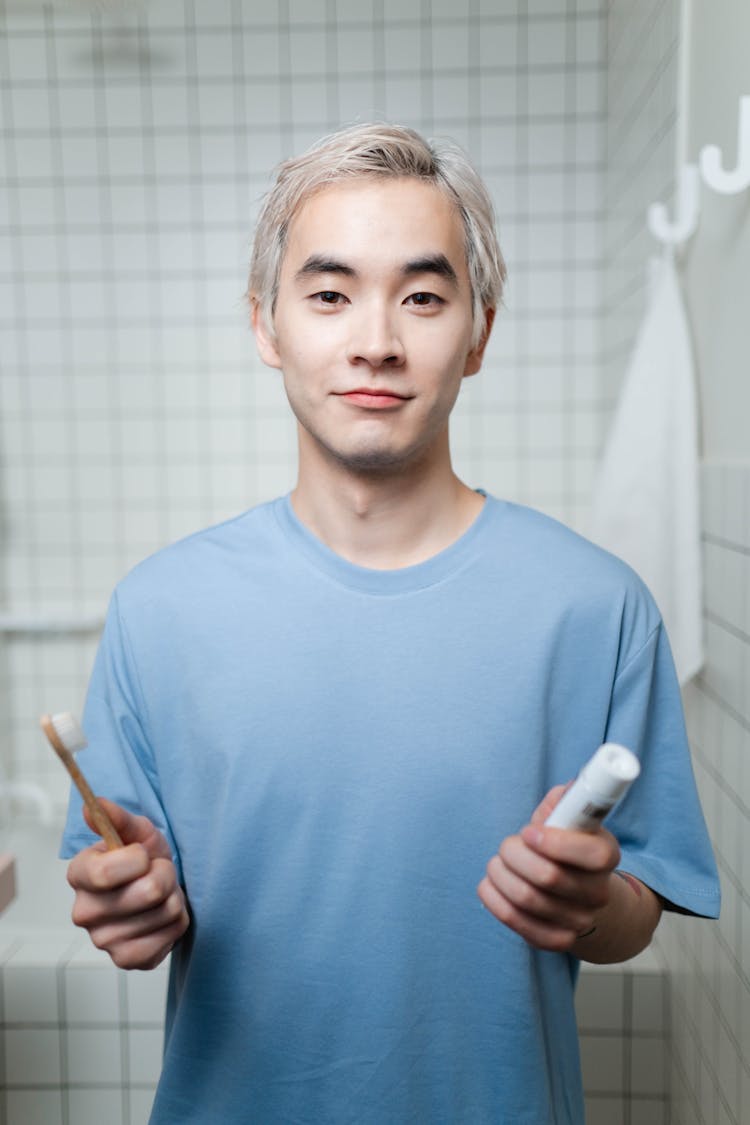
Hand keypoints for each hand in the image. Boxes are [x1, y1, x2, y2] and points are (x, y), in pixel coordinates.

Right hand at [67, 798, 189, 969]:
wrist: (161, 888)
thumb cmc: (145, 859)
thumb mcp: (137, 831)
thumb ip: (117, 817)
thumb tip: (93, 804)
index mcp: (79, 874)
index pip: (103, 873)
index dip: (136, 860)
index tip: (144, 854)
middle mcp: (83, 911)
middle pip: (145, 893)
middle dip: (165, 876)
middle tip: (159, 873)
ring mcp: (103, 940)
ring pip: (162, 913)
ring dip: (173, 899)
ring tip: (162, 895)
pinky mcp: (126, 960)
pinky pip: (165, 940)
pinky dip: (175, 925)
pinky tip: (163, 918)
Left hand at [477, 785, 620, 951]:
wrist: (575, 889)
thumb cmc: (564, 844)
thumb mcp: (568, 816)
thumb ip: (564, 800)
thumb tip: (565, 792)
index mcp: (606, 854)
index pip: (592, 855)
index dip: (554, 842)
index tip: (527, 832)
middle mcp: (599, 891)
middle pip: (549, 877)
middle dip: (515, 854)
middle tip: (507, 845)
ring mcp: (580, 919)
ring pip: (527, 898)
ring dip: (500, 874)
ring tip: (497, 863)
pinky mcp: (557, 939)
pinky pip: (519, 924)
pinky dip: (496, 900)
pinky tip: (491, 885)